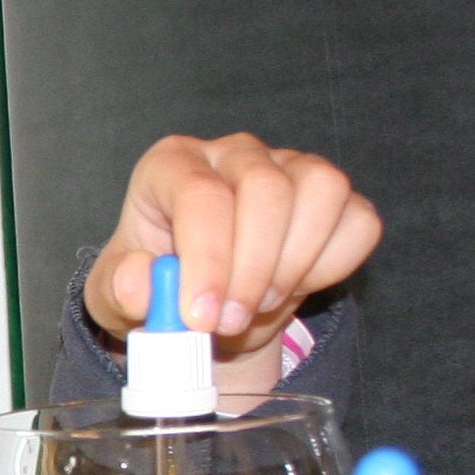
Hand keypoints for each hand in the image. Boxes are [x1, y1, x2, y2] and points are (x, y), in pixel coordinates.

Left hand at [85, 133, 379, 382]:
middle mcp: (232, 153)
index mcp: (170, 165)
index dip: (207, 260)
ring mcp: (288, 166)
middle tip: (230, 321)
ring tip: (260, 303)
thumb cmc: (157, 285)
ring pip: (321, 189)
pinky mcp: (331, 196)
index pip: (200, 195)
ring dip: (295, 263)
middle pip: (265, 188)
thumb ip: (120, 291)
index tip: (201, 317)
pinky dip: (334, 265)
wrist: (202, 302)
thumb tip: (142, 281)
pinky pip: (358, 220)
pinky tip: (296, 286)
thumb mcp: (117, 299)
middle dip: (252, 269)